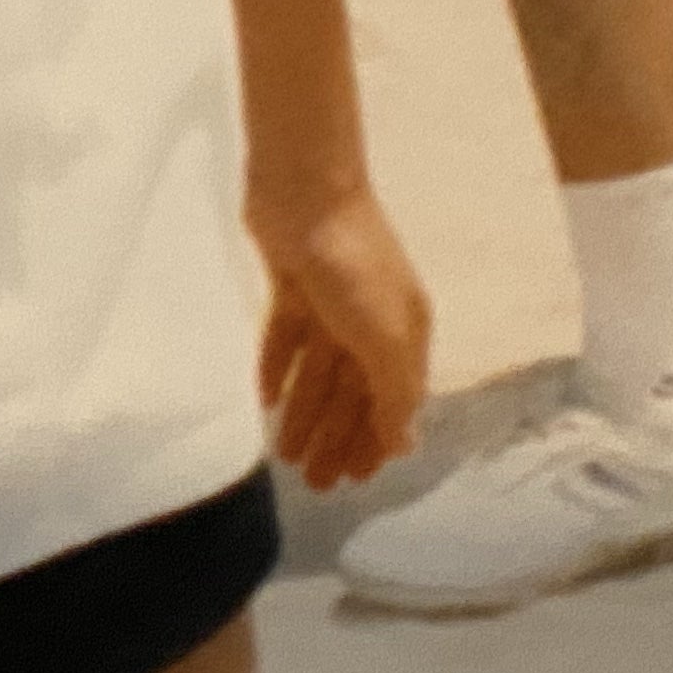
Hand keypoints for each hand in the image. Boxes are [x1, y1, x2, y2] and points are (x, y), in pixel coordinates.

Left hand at [254, 187, 430, 490]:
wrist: (305, 190)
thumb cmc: (354, 265)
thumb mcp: (386, 337)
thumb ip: (395, 393)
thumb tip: (406, 445)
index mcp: (404, 332)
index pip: (392, 401)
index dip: (375, 443)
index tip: (355, 481)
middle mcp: (371, 319)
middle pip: (353, 392)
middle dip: (335, 438)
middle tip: (312, 482)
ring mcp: (331, 301)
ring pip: (318, 372)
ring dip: (305, 413)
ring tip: (284, 453)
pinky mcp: (292, 285)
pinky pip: (285, 339)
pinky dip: (278, 368)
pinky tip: (265, 400)